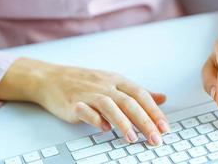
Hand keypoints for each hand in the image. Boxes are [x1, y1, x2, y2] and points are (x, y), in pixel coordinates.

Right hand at [0, 58, 169, 144]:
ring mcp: (89, 93)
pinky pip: (86, 110)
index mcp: (117, 81)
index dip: (154, 111)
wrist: (52, 78)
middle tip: (155, 138)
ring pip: (109, 105)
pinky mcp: (73, 103)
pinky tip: (104, 129)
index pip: (141, 95)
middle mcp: (105, 85)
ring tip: (132, 138)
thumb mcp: (114, 82)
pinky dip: (96, 119)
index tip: (165, 127)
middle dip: (144, 121)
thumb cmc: (86, 82)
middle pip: (129, 102)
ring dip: (122, 122)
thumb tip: (162, 98)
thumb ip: (138, 92)